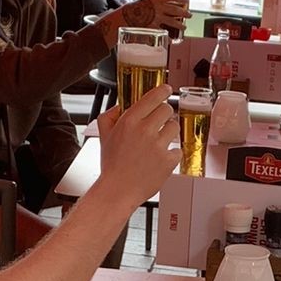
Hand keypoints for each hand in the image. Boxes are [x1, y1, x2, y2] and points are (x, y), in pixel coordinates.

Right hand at [95, 82, 179, 208]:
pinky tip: (160, 160)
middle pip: (167, 110)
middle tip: (159, 124)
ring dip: (168, 133)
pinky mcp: (168, 161)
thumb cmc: (111, 165)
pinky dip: (171, 154)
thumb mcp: (103, 136)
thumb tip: (120, 107)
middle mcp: (145, 130)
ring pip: (174, 127)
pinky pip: (177, 150)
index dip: (162, 91)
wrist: (117, 191)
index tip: (166, 90)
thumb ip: (109, 117)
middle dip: (164, 115)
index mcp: (129, 121)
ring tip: (158, 143)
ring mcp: (158, 146)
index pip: (153, 97)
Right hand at [121, 0, 188, 33]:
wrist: (124, 16)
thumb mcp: (147, 1)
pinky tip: (173, 39)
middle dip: (184, 13)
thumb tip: (169, 7)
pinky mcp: (153, 27)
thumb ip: (158, 3)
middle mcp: (158, 6)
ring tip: (184, 27)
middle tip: (190, 15)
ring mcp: (156, 17)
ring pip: (173, 21)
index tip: (186, 2)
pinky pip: (164, 32)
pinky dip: (169, 37)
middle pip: (175, 9)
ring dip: (180, 25)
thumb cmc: (136, 9)